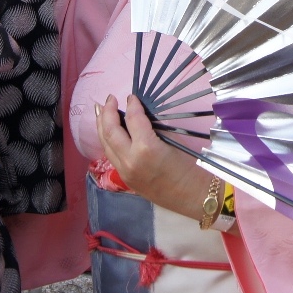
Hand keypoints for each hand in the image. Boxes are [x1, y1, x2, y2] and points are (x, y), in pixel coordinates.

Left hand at [96, 94, 214, 220]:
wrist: (192, 196)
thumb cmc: (188, 166)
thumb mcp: (172, 141)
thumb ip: (151, 127)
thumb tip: (138, 115)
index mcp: (146, 148)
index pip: (133, 119)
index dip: (132, 104)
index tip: (131, 96)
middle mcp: (130, 160)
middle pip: (110, 131)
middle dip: (107, 112)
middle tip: (109, 98)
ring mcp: (124, 171)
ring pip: (105, 144)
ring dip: (101, 125)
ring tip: (99, 110)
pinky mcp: (125, 179)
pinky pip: (110, 155)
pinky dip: (106, 140)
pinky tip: (107, 132)